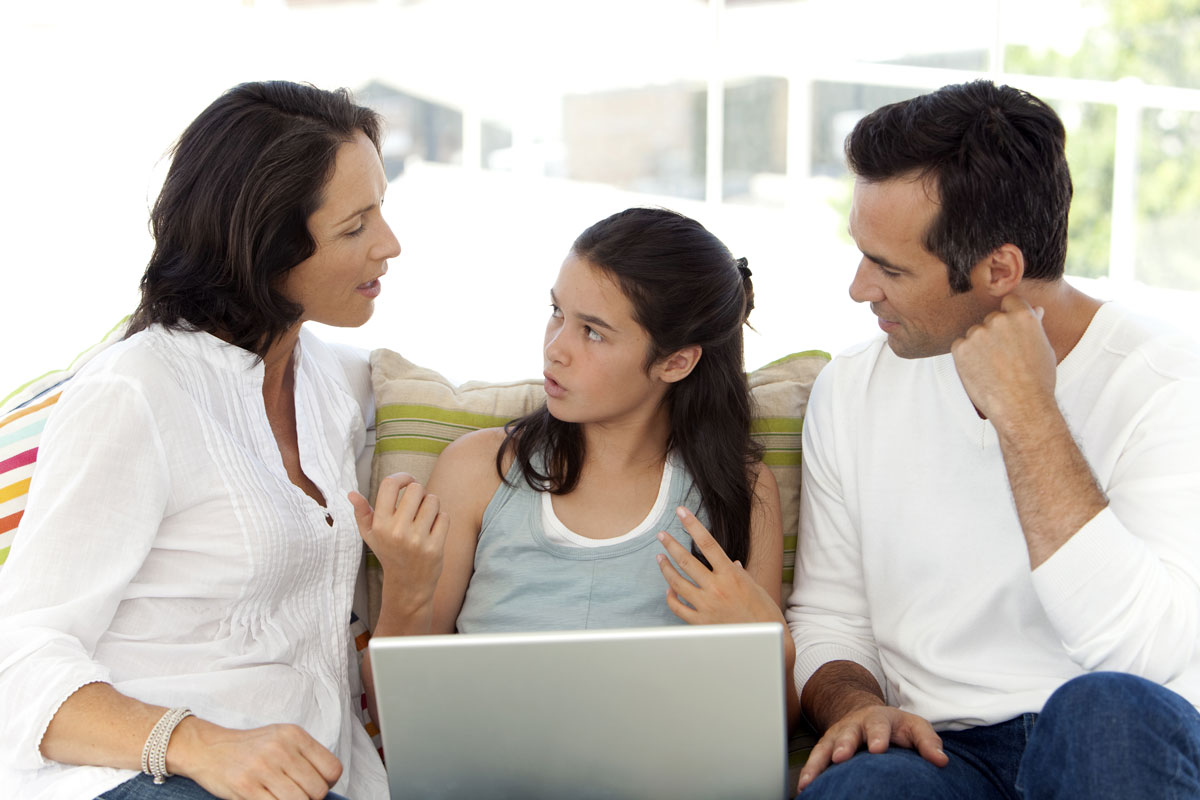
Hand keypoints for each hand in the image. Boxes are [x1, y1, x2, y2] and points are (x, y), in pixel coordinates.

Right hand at [170, 717, 342, 798]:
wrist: (208, 748)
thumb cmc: (250, 747)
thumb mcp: (281, 738)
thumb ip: (304, 756)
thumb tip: (327, 783)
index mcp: (294, 735)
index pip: (332, 769)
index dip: (328, 784)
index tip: (315, 785)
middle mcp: (281, 749)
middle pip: (317, 790)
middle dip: (310, 798)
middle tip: (296, 794)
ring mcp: (263, 768)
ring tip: (282, 797)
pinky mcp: (246, 787)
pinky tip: (268, 799)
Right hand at [349, 472, 448, 610]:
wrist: (407, 584)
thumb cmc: (389, 552)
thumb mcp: (370, 534)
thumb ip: (361, 512)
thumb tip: (351, 493)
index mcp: (379, 524)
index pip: (390, 484)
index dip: (402, 477)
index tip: (407, 482)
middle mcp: (397, 531)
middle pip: (416, 488)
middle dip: (419, 493)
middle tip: (416, 506)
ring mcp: (416, 540)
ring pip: (433, 500)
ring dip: (431, 506)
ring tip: (424, 518)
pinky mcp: (434, 548)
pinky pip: (444, 517)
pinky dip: (441, 520)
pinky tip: (432, 531)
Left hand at [655, 507, 783, 625]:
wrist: (765, 644)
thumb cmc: (765, 615)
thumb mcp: (756, 587)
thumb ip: (739, 573)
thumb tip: (731, 563)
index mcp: (731, 575)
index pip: (708, 543)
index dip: (692, 525)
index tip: (681, 512)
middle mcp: (716, 588)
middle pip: (686, 560)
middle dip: (671, 545)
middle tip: (661, 535)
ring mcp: (706, 606)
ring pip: (677, 583)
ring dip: (666, 568)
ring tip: (660, 558)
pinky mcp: (700, 623)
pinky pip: (678, 607)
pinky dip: (670, 598)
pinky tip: (668, 591)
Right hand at [796, 704, 946, 792]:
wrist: (866, 714)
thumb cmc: (895, 727)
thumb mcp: (915, 727)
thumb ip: (928, 743)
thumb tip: (941, 760)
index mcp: (879, 719)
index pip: (879, 726)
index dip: (878, 736)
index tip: (878, 749)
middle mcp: (854, 725)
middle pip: (848, 733)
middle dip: (844, 745)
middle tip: (842, 757)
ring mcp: (838, 735)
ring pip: (826, 746)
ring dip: (819, 761)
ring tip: (812, 779)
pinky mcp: (826, 747)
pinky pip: (815, 758)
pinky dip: (809, 771)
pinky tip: (805, 786)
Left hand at [951, 294, 1056, 424]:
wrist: (1022, 407)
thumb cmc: (1037, 381)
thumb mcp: (1043, 349)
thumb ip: (1034, 327)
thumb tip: (1036, 310)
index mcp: (1022, 316)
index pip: (1009, 301)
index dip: (1009, 314)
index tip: (1009, 330)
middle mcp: (998, 320)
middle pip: (990, 318)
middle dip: (994, 333)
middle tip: (1003, 358)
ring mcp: (978, 334)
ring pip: (974, 333)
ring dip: (979, 346)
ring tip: (993, 368)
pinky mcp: (960, 348)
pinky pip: (960, 346)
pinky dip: (966, 357)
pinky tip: (980, 371)